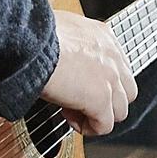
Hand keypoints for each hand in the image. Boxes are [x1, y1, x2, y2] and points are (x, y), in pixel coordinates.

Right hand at [41, 10, 136, 136]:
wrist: (30, 44)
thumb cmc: (33, 37)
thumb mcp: (58, 30)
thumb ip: (67, 42)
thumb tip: (55, 53)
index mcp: (102, 36)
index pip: (117, 66)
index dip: (98, 81)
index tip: (76, 83)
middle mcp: (112, 56)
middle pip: (126, 91)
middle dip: (106, 101)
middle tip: (77, 100)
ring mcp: (110, 78)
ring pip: (119, 111)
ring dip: (97, 115)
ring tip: (71, 110)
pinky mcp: (101, 99)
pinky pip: (105, 125)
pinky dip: (88, 128)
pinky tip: (69, 118)